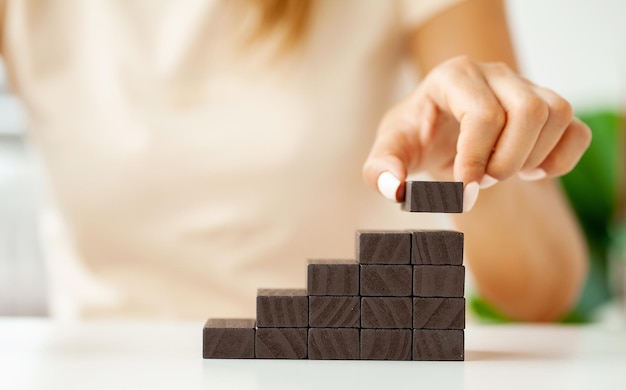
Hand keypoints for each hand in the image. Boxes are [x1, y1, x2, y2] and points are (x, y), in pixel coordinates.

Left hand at [363, 56, 591, 210]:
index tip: (461, 188)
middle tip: (477, 178)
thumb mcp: (390, 151)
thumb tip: (395, 191)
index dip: (475, 159)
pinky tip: (530, 171)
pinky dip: (559, 160)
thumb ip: (381, 170)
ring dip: (531, 158)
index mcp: (454, 76)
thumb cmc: (414, 138)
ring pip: (557, 114)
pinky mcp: (547, 108)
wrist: (437, 134)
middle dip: (504, 159)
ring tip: (498, 171)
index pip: (483, 114)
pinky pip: (576, 131)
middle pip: (528, 111)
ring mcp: (525, 87)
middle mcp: (494, 73)